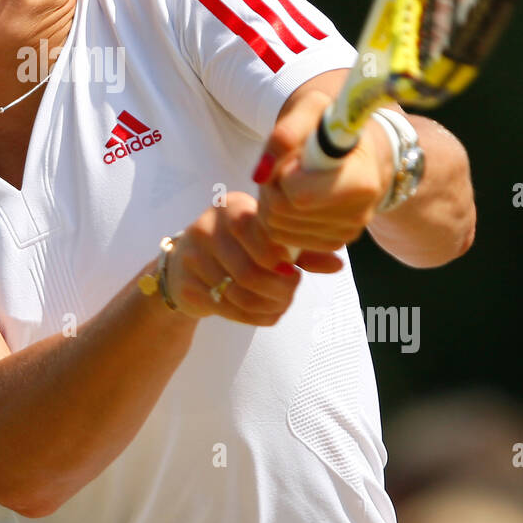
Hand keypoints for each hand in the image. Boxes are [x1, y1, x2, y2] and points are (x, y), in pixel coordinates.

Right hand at [165, 192, 343, 325]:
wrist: (185, 267)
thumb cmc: (237, 247)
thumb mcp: (266, 239)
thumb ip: (302, 249)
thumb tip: (336, 263)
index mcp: (232, 206)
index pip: (262, 234)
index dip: (283, 258)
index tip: (294, 270)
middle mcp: (207, 227)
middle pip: (251, 270)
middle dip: (279, 288)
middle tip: (291, 290)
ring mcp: (192, 257)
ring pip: (240, 293)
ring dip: (269, 305)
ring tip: (281, 303)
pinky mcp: (186, 285)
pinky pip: (228, 308)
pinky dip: (253, 316)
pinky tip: (264, 311)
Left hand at [252, 89, 394, 253]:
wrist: (356, 148)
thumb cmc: (331, 124)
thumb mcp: (311, 109)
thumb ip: (285, 134)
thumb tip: (260, 174)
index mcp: (361, 180)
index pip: (299, 196)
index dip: (283, 174)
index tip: (294, 156)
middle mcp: (359, 213)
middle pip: (281, 212)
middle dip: (271, 186)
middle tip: (285, 165)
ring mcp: (346, 232)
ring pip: (276, 228)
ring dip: (271, 201)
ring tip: (290, 178)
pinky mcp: (332, 242)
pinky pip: (282, 238)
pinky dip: (278, 218)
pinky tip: (294, 196)